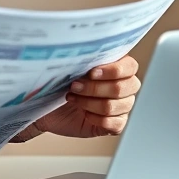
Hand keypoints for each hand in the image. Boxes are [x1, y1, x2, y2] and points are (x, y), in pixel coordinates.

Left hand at [10, 56, 140, 141]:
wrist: (49, 107)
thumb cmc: (61, 84)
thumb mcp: (70, 68)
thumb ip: (84, 61)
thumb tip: (85, 54)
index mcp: (118, 67)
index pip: (130, 67)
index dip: (113, 71)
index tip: (91, 73)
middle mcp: (124, 86)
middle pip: (122, 88)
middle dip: (95, 88)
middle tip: (74, 86)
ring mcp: (122, 106)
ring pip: (115, 106)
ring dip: (89, 103)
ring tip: (73, 98)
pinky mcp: (115, 124)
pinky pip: (115, 124)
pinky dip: (96, 118)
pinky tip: (84, 114)